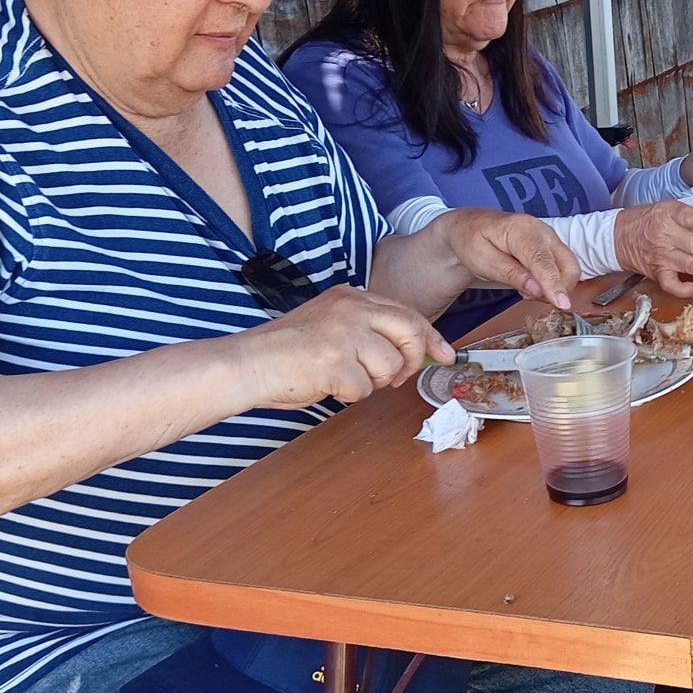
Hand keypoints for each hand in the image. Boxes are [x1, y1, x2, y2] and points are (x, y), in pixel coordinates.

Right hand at [240, 285, 448, 409]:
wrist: (247, 363)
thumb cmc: (288, 351)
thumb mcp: (332, 324)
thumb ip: (370, 329)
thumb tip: (420, 349)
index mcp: (351, 296)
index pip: (407, 313)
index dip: (430, 337)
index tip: (446, 354)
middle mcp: (351, 309)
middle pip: (410, 333)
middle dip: (410, 362)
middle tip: (394, 377)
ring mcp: (343, 334)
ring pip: (390, 367)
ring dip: (372, 382)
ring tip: (342, 377)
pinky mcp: (334, 362)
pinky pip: (364, 389)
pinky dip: (349, 395)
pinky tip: (326, 384)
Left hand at [442, 208, 578, 309]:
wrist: (471, 226)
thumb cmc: (472, 240)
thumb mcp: (482, 262)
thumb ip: (511, 275)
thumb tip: (538, 290)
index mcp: (521, 230)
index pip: (543, 261)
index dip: (554, 284)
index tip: (561, 304)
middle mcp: (543, 231)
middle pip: (568, 265)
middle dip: (558, 289)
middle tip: (529, 297)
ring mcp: (550, 237)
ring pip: (570, 269)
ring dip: (556, 287)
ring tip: (527, 289)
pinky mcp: (553, 246)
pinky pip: (564, 268)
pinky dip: (555, 282)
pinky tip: (533, 283)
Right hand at [612, 201, 692, 296]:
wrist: (618, 236)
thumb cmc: (649, 219)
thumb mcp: (669, 207)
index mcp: (669, 214)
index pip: (688, 217)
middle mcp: (666, 235)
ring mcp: (662, 256)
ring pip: (692, 266)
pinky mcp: (657, 273)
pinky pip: (671, 284)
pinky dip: (684, 289)